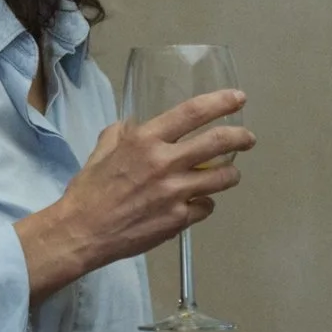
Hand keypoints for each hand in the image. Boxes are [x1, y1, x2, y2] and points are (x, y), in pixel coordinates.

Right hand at [15, 91, 252, 304]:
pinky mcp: (178, 219)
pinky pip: (205, 207)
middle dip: (240, 137)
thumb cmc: (89, 190)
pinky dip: (204, 204)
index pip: (192, 113)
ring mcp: (175, 193)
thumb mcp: (102, 150)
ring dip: (231, 174)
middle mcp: (165, 162)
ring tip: (230, 174)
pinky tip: (196, 204)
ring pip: (222, 178)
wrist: (82, 232)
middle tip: (248, 138)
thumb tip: (134, 126)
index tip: (238, 98)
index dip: (220, 102)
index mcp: (145, 140)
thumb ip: (122, 134)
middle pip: (218, 143)